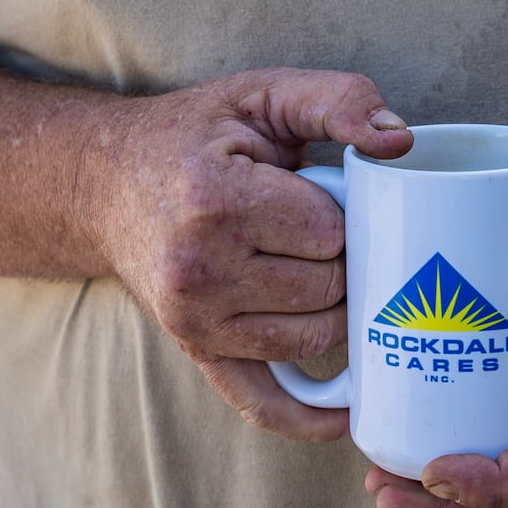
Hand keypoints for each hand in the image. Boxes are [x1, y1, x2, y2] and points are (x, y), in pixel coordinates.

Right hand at [90, 67, 411, 440]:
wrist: (106, 181)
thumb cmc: (196, 133)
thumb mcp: (263, 92)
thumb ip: (340, 100)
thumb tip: (401, 143)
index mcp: (217, 201)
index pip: (330, 232)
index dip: (341, 210)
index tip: (316, 188)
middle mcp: (199, 271)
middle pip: (327, 288)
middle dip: (339, 257)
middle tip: (314, 225)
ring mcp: (195, 321)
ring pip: (313, 338)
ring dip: (330, 305)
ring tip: (312, 266)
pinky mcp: (196, 350)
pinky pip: (264, 404)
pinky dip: (310, 415)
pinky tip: (346, 410)